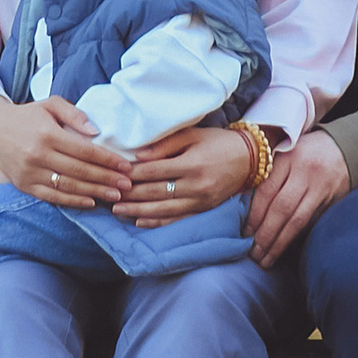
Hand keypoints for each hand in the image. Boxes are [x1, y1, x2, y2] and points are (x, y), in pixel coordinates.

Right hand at [0, 94, 132, 206]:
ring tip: (115, 196)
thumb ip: (74, 114)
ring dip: (94, 193)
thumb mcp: (50, 104)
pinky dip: (73, 202)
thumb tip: (96, 132)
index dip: (107, 160)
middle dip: (106, 179)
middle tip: (128, 185)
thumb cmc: (28, 115)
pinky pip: (52, 197)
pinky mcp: (24, 185)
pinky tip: (91, 202)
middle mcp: (38, 155)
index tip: (125, 166)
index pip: (84, 150)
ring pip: (68, 187)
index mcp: (47, 134)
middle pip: (79, 171)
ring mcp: (30, 173)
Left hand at [122, 121, 255, 228]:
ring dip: (138, 211)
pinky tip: (140, 222)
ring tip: (117, 211)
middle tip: (108, 195)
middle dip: (130, 195)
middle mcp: (196, 186)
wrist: (249, 159)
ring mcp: (200, 201)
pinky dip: (157, 223)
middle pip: (156, 193)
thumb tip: (138, 155)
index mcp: (192, 164)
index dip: (133, 174)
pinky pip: (177, 220)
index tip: (114, 174)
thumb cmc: (218, 142)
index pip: (155, 171)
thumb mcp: (193, 134)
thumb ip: (165, 145)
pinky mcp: (203, 211)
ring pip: (163, 210)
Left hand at [250, 129, 348, 264]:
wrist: (345, 147)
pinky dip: (297, 238)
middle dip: (266, 235)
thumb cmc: (306, 152)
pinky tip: (285, 248)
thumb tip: (247, 209)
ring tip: (266, 259)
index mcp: (288, 158)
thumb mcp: (285, 154)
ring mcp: (321, 187)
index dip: (255, 215)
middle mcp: (305, 172)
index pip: (267, 191)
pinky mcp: (333, 200)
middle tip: (254, 253)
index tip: (245, 233)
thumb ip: (270, 176)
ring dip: (280, 243)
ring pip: (297, 220)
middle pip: (281, 209)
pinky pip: (312, 223)